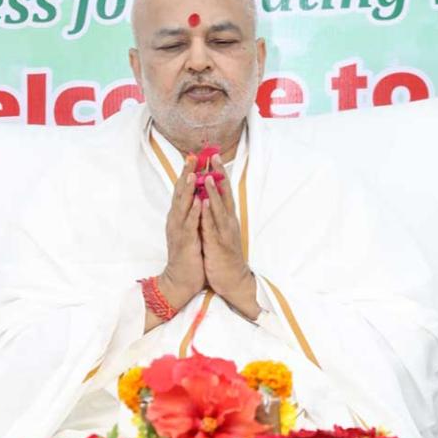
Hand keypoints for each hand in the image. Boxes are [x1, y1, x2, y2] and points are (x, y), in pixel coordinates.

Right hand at [159, 155, 204, 310]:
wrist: (180, 280)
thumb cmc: (188, 255)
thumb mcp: (190, 230)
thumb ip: (192, 214)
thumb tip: (198, 196)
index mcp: (179, 217)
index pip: (183, 191)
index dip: (187, 173)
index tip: (194, 157)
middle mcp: (176, 220)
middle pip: (180, 193)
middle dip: (186, 174)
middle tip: (191, 157)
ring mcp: (179, 230)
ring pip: (183, 206)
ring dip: (188, 189)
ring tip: (193, 173)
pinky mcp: (185, 242)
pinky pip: (190, 224)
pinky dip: (194, 212)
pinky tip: (198, 201)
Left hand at [200, 155, 261, 319]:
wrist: (233, 280)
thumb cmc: (225, 256)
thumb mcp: (220, 232)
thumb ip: (216, 215)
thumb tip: (209, 198)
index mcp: (227, 218)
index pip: (224, 192)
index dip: (220, 174)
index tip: (214, 157)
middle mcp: (228, 222)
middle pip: (224, 195)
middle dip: (219, 176)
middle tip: (214, 157)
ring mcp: (224, 233)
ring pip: (219, 209)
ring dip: (214, 193)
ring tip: (209, 176)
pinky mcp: (218, 245)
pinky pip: (212, 228)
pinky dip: (208, 215)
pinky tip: (204, 204)